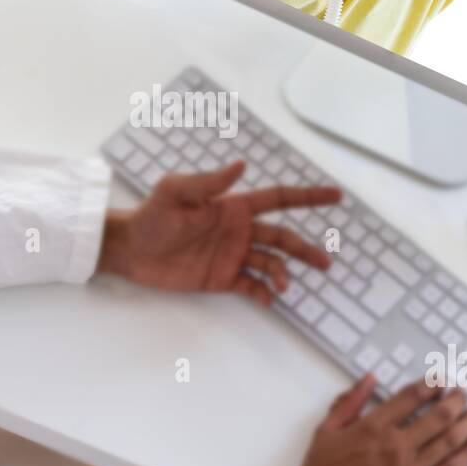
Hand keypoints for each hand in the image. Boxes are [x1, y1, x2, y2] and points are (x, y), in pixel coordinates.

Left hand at [97, 161, 340, 305]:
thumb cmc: (151, 216)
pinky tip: (270, 299)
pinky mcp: (222, 279)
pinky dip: (264, 293)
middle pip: (282, 237)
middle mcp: (239, 231)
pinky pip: (251, 286)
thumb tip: (242, 165)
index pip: (278, 199)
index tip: (336, 196)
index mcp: (234, 207)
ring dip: (283, 274)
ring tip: (285, 286)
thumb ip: (208, 182)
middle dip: (305, 249)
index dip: (308, 197)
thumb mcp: (176, 192)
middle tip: (326, 262)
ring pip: (270, 264)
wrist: (130, 251)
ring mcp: (232, 256)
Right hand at [254, 376, 466, 465]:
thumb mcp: (325, 433)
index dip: (431, 385)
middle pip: (437, 416)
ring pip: (449, 441)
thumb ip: (348, 403)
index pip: (411, 397)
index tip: (441, 379)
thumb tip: (368, 380)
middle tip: (466, 392)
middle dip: (457, 400)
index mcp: (373, 427)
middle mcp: (396, 446)